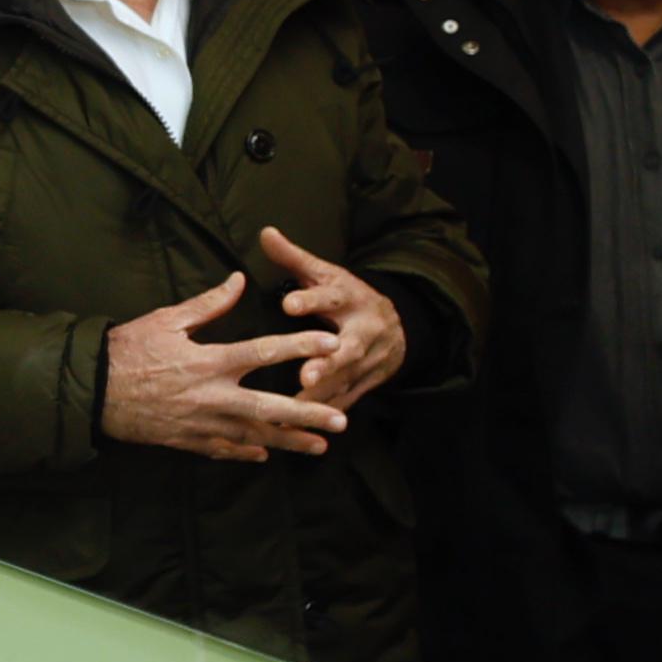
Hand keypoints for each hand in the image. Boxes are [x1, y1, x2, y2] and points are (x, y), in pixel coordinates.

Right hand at [96, 271, 347, 464]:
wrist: (91, 391)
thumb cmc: (126, 350)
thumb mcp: (165, 320)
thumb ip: (208, 304)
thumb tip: (238, 280)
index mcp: (208, 361)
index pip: (264, 352)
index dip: (300, 345)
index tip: (331, 342)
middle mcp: (211, 397)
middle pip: (270, 408)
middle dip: (308, 414)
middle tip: (341, 421)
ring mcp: (201, 423)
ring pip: (254, 436)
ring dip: (289, 441)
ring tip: (319, 446)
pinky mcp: (186, 440)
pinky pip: (223, 450)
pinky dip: (246, 452)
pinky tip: (266, 454)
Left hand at [259, 227, 409, 411]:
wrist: (396, 325)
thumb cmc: (346, 297)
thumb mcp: (326, 275)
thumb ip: (294, 259)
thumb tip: (265, 232)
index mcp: (350, 298)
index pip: (330, 297)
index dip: (310, 301)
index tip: (288, 304)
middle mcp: (363, 331)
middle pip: (347, 348)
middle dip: (328, 362)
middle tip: (306, 375)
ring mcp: (368, 360)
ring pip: (346, 380)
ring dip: (323, 396)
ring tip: (294, 410)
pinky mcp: (365, 383)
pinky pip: (346, 401)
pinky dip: (326, 414)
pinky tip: (301, 429)